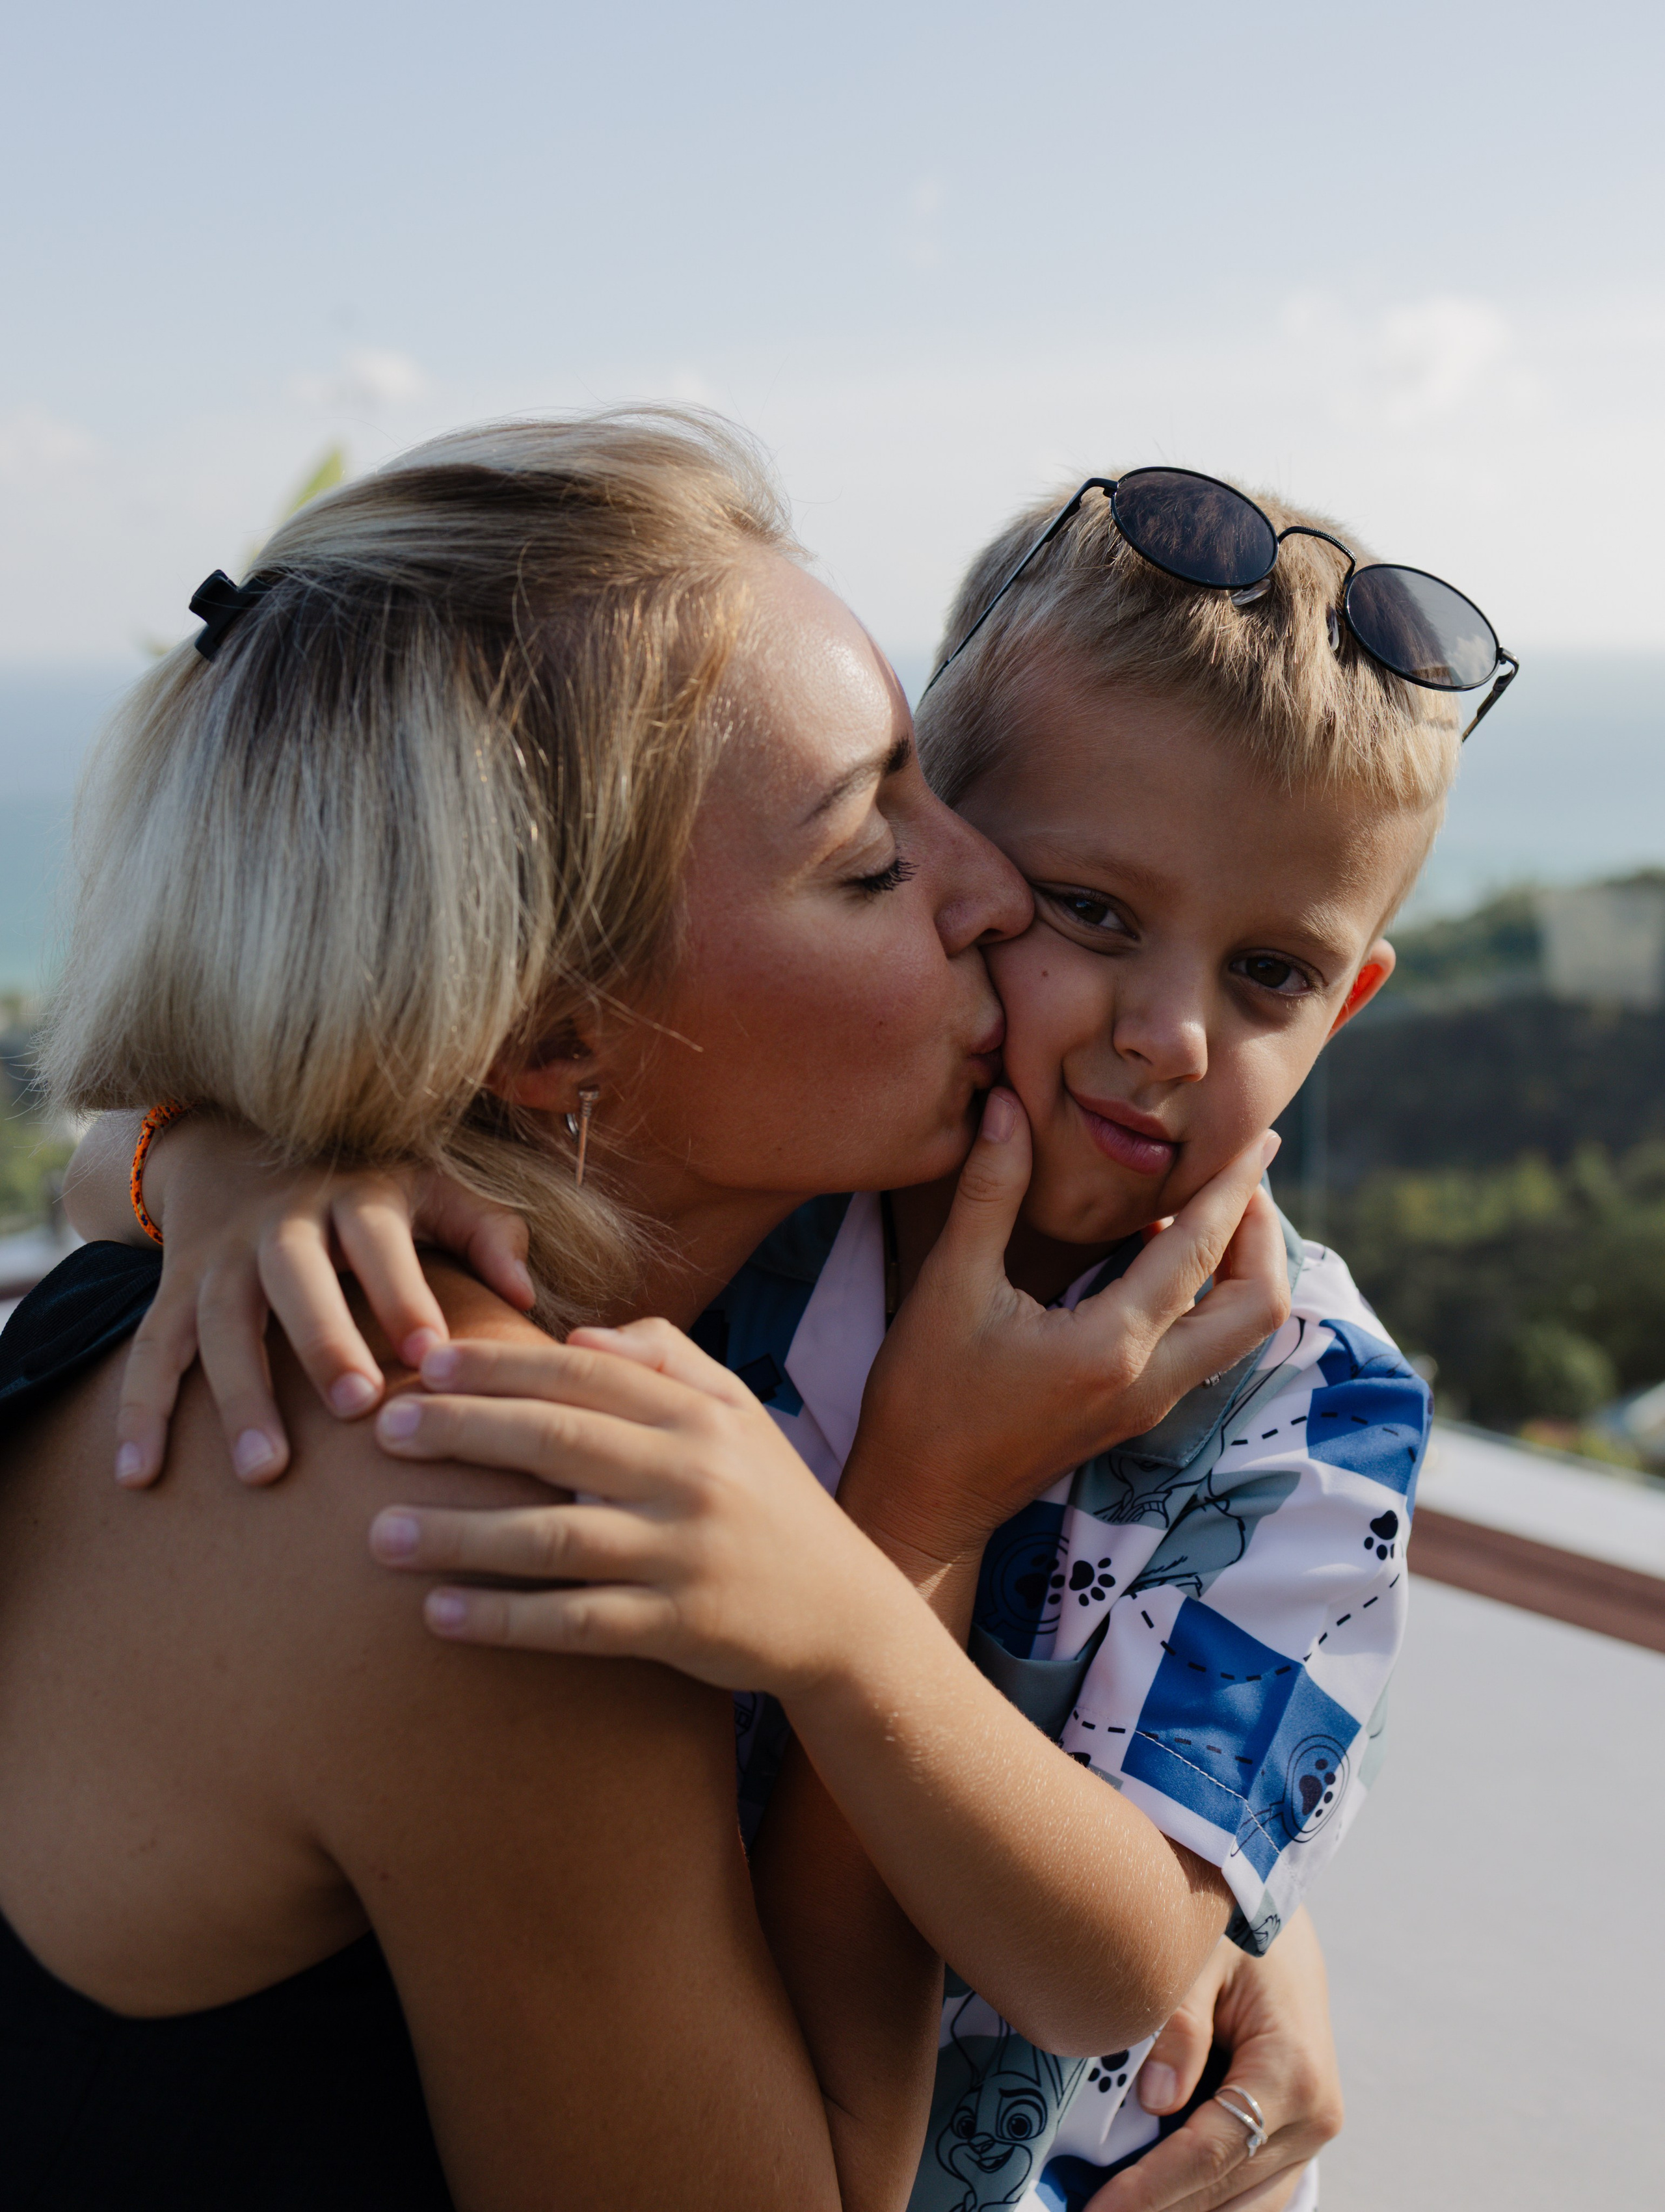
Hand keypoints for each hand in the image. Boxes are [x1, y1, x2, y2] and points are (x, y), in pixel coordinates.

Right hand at [112, 1115, 534, 1487]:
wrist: (235, 1142)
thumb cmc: (365, 1188)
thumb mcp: (427, 1186)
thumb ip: (483, 1230)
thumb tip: (526, 1293)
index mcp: (356, 1194)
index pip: (380, 1239)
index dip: (404, 1290)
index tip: (433, 1351)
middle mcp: (282, 1219)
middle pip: (295, 1275)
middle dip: (323, 1339)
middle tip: (356, 1406)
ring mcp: (221, 1255)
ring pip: (219, 1321)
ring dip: (238, 1393)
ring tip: (265, 1469)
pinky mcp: (175, 1288)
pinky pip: (149, 1350)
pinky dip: (139, 1412)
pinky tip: (140, 1475)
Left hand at [367, 1322, 920, 1697]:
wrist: (843, 1614)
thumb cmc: (771, 1503)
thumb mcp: (739, 1415)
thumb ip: (666, 1359)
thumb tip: (578, 1332)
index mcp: (698, 1416)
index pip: (585, 1372)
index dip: (502, 1363)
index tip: (427, 1362)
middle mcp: (692, 1475)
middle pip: (557, 1440)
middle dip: (462, 1430)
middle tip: (382, 1429)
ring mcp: (684, 1553)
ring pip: (554, 1537)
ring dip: (459, 1535)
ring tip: (378, 1535)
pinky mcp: (677, 1627)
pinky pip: (576, 1622)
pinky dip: (504, 1620)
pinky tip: (437, 1616)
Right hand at [840, 1090, 1288, 1569]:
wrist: (923, 1500)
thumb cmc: (924, 1399)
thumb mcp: (947, 1287)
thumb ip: (988, 1192)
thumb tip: (1008, 1106)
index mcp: (1113, 1346)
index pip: (1200, 1251)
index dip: (1234, 1185)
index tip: (1259, 1136)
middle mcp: (1150, 1381)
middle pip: (1258, 1304)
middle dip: (1262, 1232)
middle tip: (1238, 1174)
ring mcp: (1148, 1403)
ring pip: (1239, 1332)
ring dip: (1241, 1266)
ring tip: (1210, 1204)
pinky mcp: (1136, 1411)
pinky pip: (1206, 1345)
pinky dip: (1209, 1292)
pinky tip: (1163, 1251)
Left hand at [1085, 1910, 1342, 2211]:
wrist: (1278, 1898)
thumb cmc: (1234, 1920)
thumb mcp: (1201, 1956)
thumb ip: (1178, 2024)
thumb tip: (1156, 2101)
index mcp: (1292, 2074)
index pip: (1208, 2155)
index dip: (1147, 2191)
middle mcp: (1314, 2115)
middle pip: (1224, 2191)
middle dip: (1157, 2210)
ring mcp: (1311, 2129)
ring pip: (1242, 2203)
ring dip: (1180, 2209)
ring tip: (1113, 2206)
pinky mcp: (1297, 2129)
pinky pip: (1250, 2185)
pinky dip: (1204, 2197)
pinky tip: (1155, 2197)